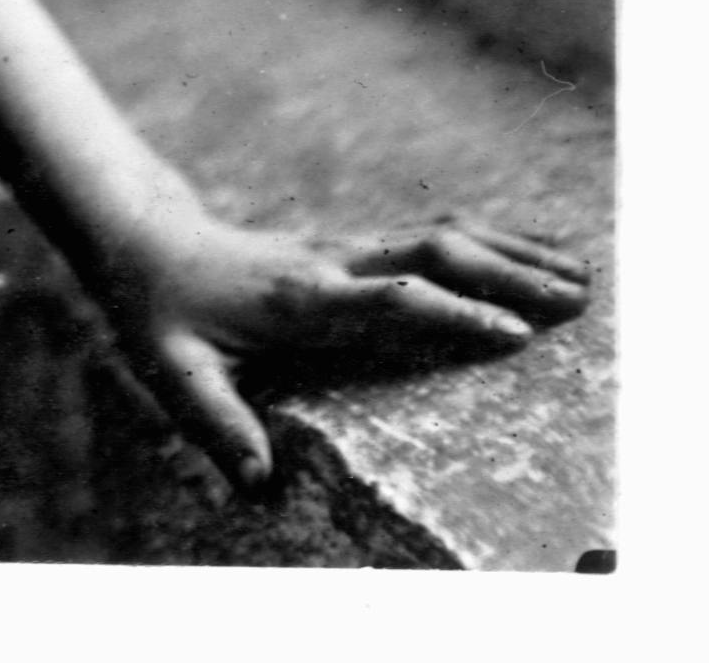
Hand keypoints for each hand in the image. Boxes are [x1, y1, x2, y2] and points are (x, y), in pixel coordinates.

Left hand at [93, 207, 593, 492]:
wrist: (144, 242)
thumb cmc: (160, 314)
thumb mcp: (173, 372)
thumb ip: (216, 424)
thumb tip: (258, 485)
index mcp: (300, 300)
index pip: (387, 299)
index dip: (450, 313)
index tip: (514, 334)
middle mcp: (330, 265)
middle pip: (430, 256)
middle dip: (507, 274)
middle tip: (575, 301)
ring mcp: (343, 250)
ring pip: (437, 238)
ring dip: (510, 252)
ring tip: (580, 274)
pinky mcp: (350, 248)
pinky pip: (427, 239)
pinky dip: (486, 243)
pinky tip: (531, 254)